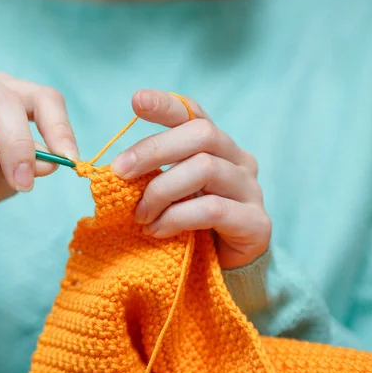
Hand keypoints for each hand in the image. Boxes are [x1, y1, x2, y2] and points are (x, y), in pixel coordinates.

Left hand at [111, 90, 270, 268]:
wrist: (225, 271)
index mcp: (216, 147)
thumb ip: (153, 176)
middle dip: (154, 150)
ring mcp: (251, 190)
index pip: (194, 113)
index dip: (166, 105)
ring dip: (161, 190)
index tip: (136, 101)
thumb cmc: (191, 226)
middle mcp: (238, 160)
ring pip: (204, 168)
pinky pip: (212, 209)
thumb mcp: (170, 194)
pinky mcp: (255, 222)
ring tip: (140, 215)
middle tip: (120, 172)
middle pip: (201, 134)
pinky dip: (176, 218)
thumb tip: (115, 169)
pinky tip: (156, 231)